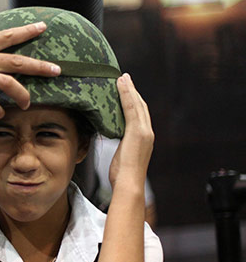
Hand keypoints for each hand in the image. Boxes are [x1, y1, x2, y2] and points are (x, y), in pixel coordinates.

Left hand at [109, 73, 153, 187]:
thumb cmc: (122, 175)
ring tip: (122, 77)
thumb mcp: (121, 156)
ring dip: (129, 89)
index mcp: (144, 138)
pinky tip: (121, 85)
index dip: (134, 100)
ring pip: (136, 104)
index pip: (139, 114)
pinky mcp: (137, 132)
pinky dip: (127, 95)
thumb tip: (113, 140)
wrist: (129, 184)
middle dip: (133, 91)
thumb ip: (121, 145)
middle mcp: (147, 132)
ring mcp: (144, 131)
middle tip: (124, 78)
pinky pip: (131, 109)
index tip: (126, 89)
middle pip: (140, 106)